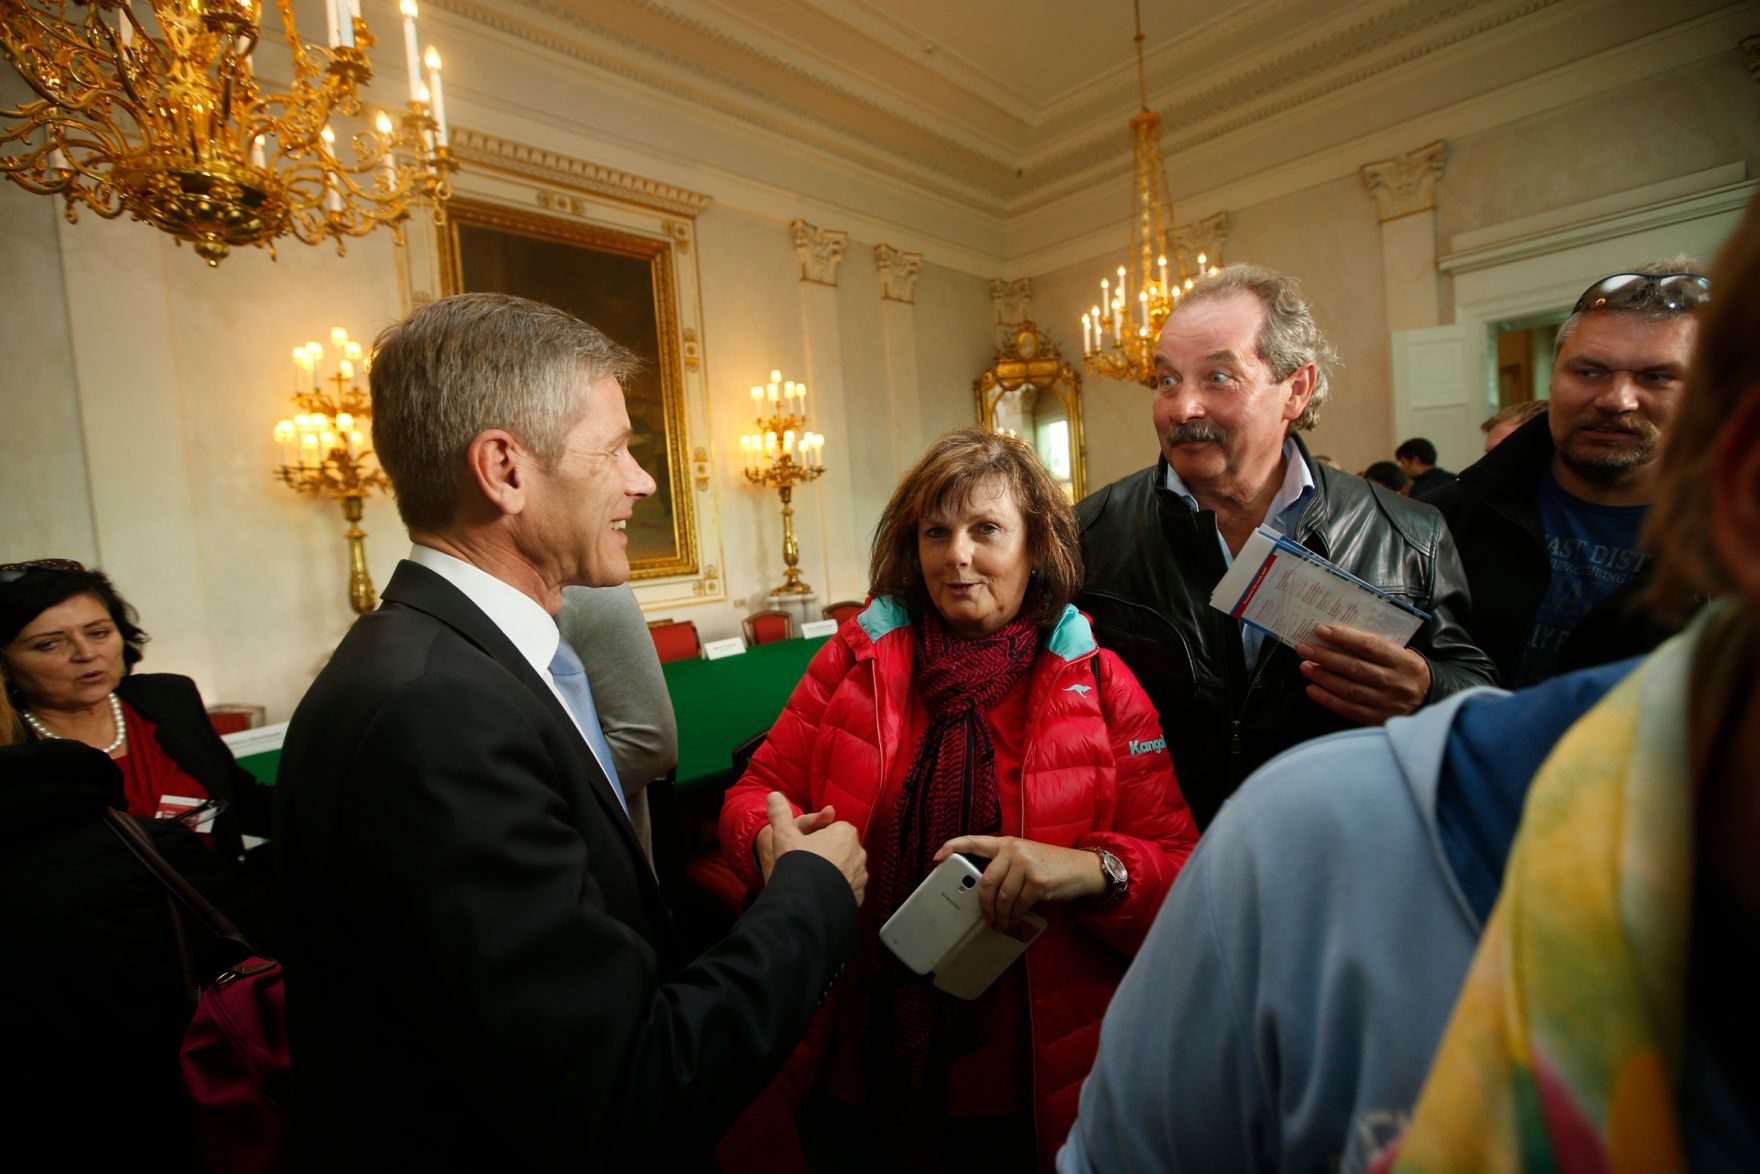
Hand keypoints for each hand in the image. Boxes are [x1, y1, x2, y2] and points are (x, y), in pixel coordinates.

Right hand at [764, 792, 866, 905]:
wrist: (806, 900)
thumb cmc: (798, 863)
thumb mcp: (785, 834)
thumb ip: (781, 813)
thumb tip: (774, 796)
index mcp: (845, 832)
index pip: (831, 829)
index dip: (815, 838)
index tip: (803, 847)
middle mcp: (859, 852)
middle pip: (839, 849)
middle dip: (826, 854)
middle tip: (806, 863)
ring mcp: (860, 875)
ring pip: (845, 869)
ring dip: (833, 872)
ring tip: (812, 879)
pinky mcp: (859, 895)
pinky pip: (848, 888)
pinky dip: (837, 890)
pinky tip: (821, 893)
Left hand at [933, 835, 1105, 931]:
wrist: (1082, 869)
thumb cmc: (1050, 865)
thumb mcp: (1025, 857)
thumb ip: (1004, 865)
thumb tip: (983, 890)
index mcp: (1006, 843)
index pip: (974, 841)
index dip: (953, 847)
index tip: (937, 857)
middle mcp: (1014, 850)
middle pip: (986, 881)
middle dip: (983, 904)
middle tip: (985, 916)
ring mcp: (1026, 864)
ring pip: (1002, 897)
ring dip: (999, 916)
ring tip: (1000, 923)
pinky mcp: (1037, 881)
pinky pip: (1018, 905)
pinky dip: (1014, 917)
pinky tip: (1014, 920)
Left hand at [1296, 622, 1431, 725]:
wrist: (1428, 700)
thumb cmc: (1406, 670)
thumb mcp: (1402, 653)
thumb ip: (1376, 647)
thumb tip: (1337, 636)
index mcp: (1404, 661)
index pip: (1370, 645)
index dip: (1343, 637)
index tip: (1321, 630)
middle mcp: (1396, 682)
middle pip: (1355, 668)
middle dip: (1325, 657)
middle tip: (1305, 649)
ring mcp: (1387, 703)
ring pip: (1349, 689)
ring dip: (1323, 677)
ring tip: (1305, 666)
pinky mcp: (1378, 719)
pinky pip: (1348, 709)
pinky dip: (1328, 699)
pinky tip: (1312, 689)